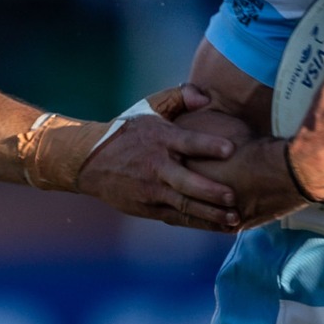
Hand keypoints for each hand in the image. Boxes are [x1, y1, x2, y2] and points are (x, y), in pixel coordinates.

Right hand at [77, 93, 241, 228]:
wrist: (90, 162)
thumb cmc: (128, 132)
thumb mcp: (149, 107)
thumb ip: (179, 97)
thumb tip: (205, 97)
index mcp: (160, 139)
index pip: (187, 142)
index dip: (208, 146)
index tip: (231, 149)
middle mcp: (157, 167)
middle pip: (186, 182)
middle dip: (210, 191)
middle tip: (233, 197)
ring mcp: (152, 191)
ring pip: (184, 205)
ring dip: (210, 214)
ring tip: (234, 220)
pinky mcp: (149, 208)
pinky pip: (177, 217)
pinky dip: (198, 223)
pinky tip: (218, 227)